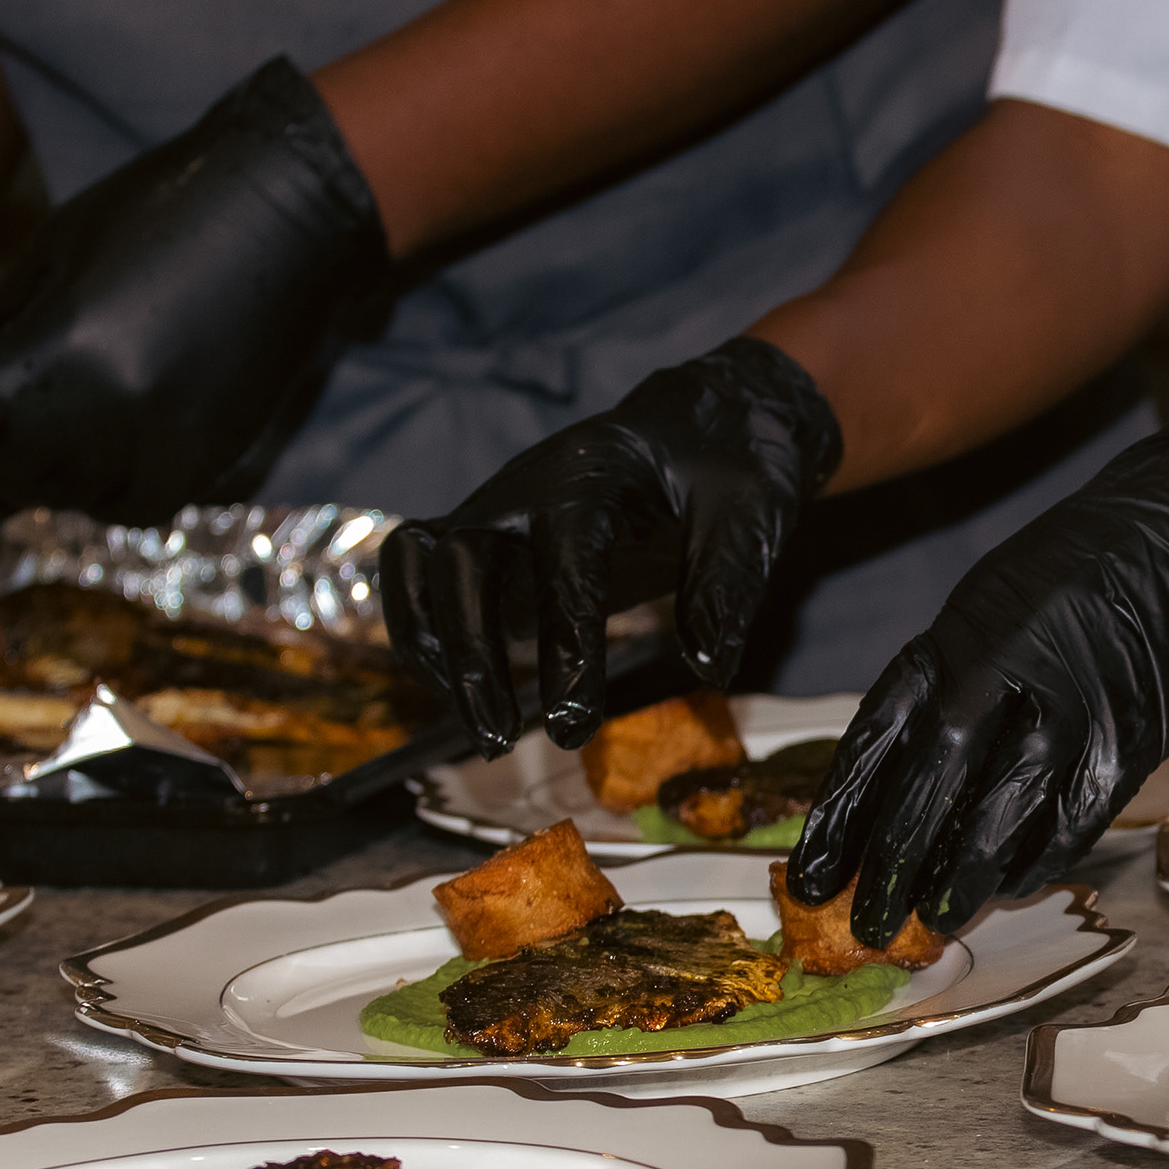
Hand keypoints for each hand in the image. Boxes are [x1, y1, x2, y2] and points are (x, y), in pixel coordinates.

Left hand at [0, 58, 389, 523]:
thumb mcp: (52, 253)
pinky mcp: (208, 461)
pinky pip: (126, 503)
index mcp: (60, 352)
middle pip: (2, 473)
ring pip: (62, 497)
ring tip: (8, 449)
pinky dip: (92, 488)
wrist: (290, 213)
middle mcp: (110, 417)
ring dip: (25, 479)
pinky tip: (81, 453)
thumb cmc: (164, 208)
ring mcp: (165, 447)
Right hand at [381, 339, 845, 751]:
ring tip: (480, 730)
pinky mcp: (483, 538)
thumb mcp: (748, 514)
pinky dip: (423, 635)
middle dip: (472, 656)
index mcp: (590, 474)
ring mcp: (493, 509)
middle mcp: (523, 487)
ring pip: (423, 570)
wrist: (694, 426)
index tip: (574, 722)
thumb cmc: (723, 467)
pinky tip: (464, 698)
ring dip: (436, 651)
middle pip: (462, 562)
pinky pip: (420, 579)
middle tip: (499, 742)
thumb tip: (709, 669)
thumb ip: (726, 586)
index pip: (563, 561)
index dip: (563, 644)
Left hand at [790, 410, 1168, 943]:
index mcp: (960, 630)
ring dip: (965, 875)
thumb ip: (955, 680)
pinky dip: (1044, 857)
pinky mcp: (1133, 732)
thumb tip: (909, 781)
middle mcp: (1007, 664)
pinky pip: (1077, 815)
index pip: (878, 733)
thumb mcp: (999, 602)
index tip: (809, 872)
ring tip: (937, 922)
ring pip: (1002, 808)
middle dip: (893, 862)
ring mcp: (1073, 700)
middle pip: (932, 780)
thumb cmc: (1094, 566)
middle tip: (867, 924)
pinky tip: (1016, 886)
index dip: (840, 812)